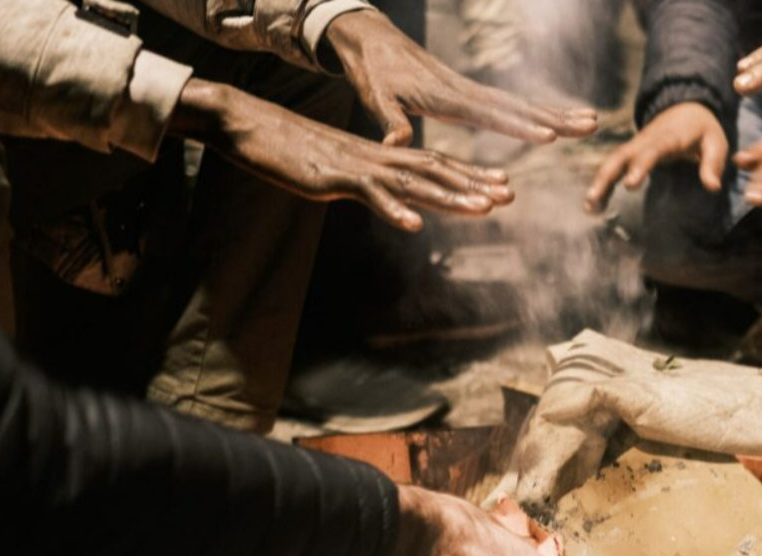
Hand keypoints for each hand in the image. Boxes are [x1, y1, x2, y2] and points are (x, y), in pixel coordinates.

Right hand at [170, 80, 511, 232]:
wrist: (251, 125)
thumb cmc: (289, 150)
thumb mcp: (335, 170)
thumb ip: (363, 184)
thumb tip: (385, 198)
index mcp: (379, 157)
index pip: (433, 165)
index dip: (469, 175)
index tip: (501, 185)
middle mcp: (377, 159)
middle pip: (434, 171)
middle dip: (473, 184)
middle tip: (510, 195)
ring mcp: (358, 167)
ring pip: (413, 182)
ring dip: (449, 197)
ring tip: (483, 210)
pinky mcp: (334, 177)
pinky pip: (369, 194)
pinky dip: (393, 209)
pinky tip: (415, 224)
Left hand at [326, 11, 597, 145]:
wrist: (374, 40)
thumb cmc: (372, 72)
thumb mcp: (375, 97)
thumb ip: (389, 121)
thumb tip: (396, 144)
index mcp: (448, 96)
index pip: (491, 114)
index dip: (520, 126)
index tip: (549, 136)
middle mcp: (468, 91)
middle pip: (520, 106)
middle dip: (556, 117)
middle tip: (591, 125)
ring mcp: (473, 90)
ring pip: (523, 104)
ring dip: (558, 114)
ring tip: (592, 122)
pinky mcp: (472, 93)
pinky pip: (512, 105)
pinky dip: (539, 112)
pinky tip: (559, 120)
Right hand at [584, 103, 727, 212]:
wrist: (686, 109)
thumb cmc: (703, 130)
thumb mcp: (715, 143)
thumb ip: (712, 165)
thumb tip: (713, 187)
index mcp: (668, 138)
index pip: (652, 152)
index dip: (640, 166)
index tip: (630, 185)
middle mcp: (645, 140)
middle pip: (621, 156)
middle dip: (606, 177)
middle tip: (593, 199)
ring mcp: (635, 146)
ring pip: (612, 162)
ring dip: (599, 183)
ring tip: (588, 207)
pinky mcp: (630, 153)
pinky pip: (613, 167)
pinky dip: (602, 184)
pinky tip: (594, 205)